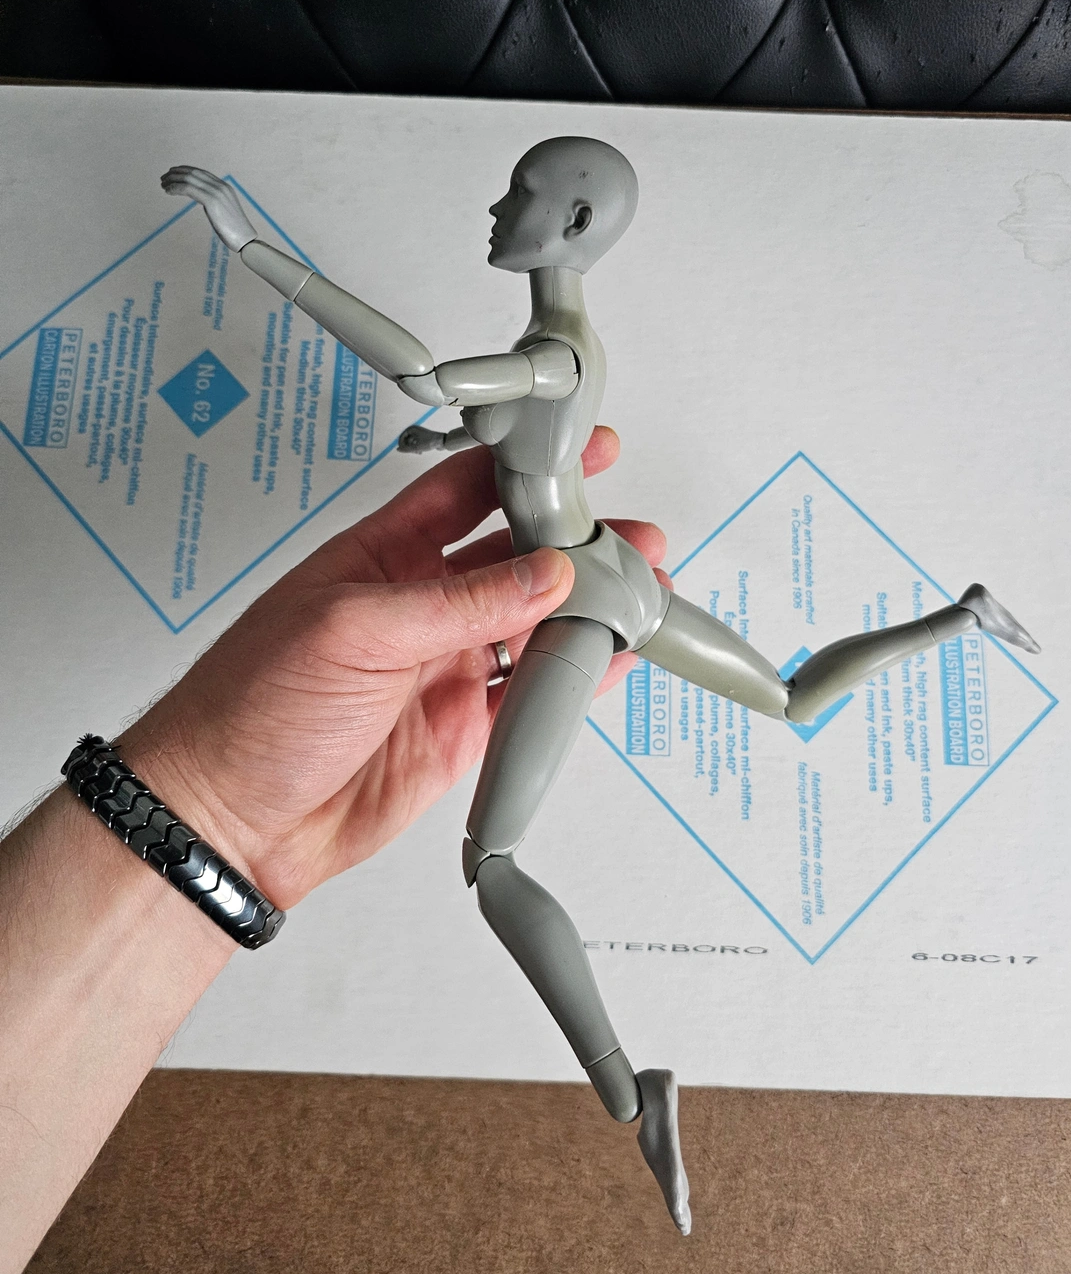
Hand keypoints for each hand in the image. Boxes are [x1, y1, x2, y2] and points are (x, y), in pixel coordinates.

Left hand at [118, 429, 666, 909]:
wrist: (231, 820)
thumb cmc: (249, 709)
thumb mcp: (353, 631)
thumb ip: (459, 603)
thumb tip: (541, 574)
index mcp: (381, 557)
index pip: (466, 492)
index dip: (523, 467)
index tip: (577, 453)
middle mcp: (418, 607)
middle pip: (514, 559)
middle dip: (574, 543)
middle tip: (627, 536)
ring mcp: (442, 668)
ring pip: (533, 626)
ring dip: (585, 610)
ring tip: (636, 594)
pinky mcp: (459, 729)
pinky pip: (530, 694)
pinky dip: (574, 678)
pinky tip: (607, 659)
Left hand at [161, 165, 257, 251]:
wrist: (245, 238)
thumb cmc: (235, 231)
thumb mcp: (225, 212)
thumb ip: (216, 204)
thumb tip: (207, 205)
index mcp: (224, 187)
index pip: (201, 172)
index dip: (185, 170)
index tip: (173, 173)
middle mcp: (220, 186)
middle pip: (193, 173)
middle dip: (176, 173)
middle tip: (164, 178)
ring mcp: (216, 192)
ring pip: (189, 179)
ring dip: (173, 180)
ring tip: (163, 184)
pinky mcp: (211, 200)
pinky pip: (188, 188)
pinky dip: (176, 188)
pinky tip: (168, 191)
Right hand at [398, 424, 446, 453]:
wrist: (442, 441)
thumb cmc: (429, 442)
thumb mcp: (416, 447)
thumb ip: (406, 449)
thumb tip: (397, 449)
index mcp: (412, 429)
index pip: (402, 436)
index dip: (401, 444)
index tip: (403, 450)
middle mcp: (415, 430)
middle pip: (406, 440)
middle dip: (408, 447)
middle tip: (412, 452)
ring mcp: (419, 433)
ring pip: (411, 442)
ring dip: (413, 448)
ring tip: (418, 452)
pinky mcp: (422, 438)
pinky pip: (416, 443)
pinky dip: (416, 448)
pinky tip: (420, 452)